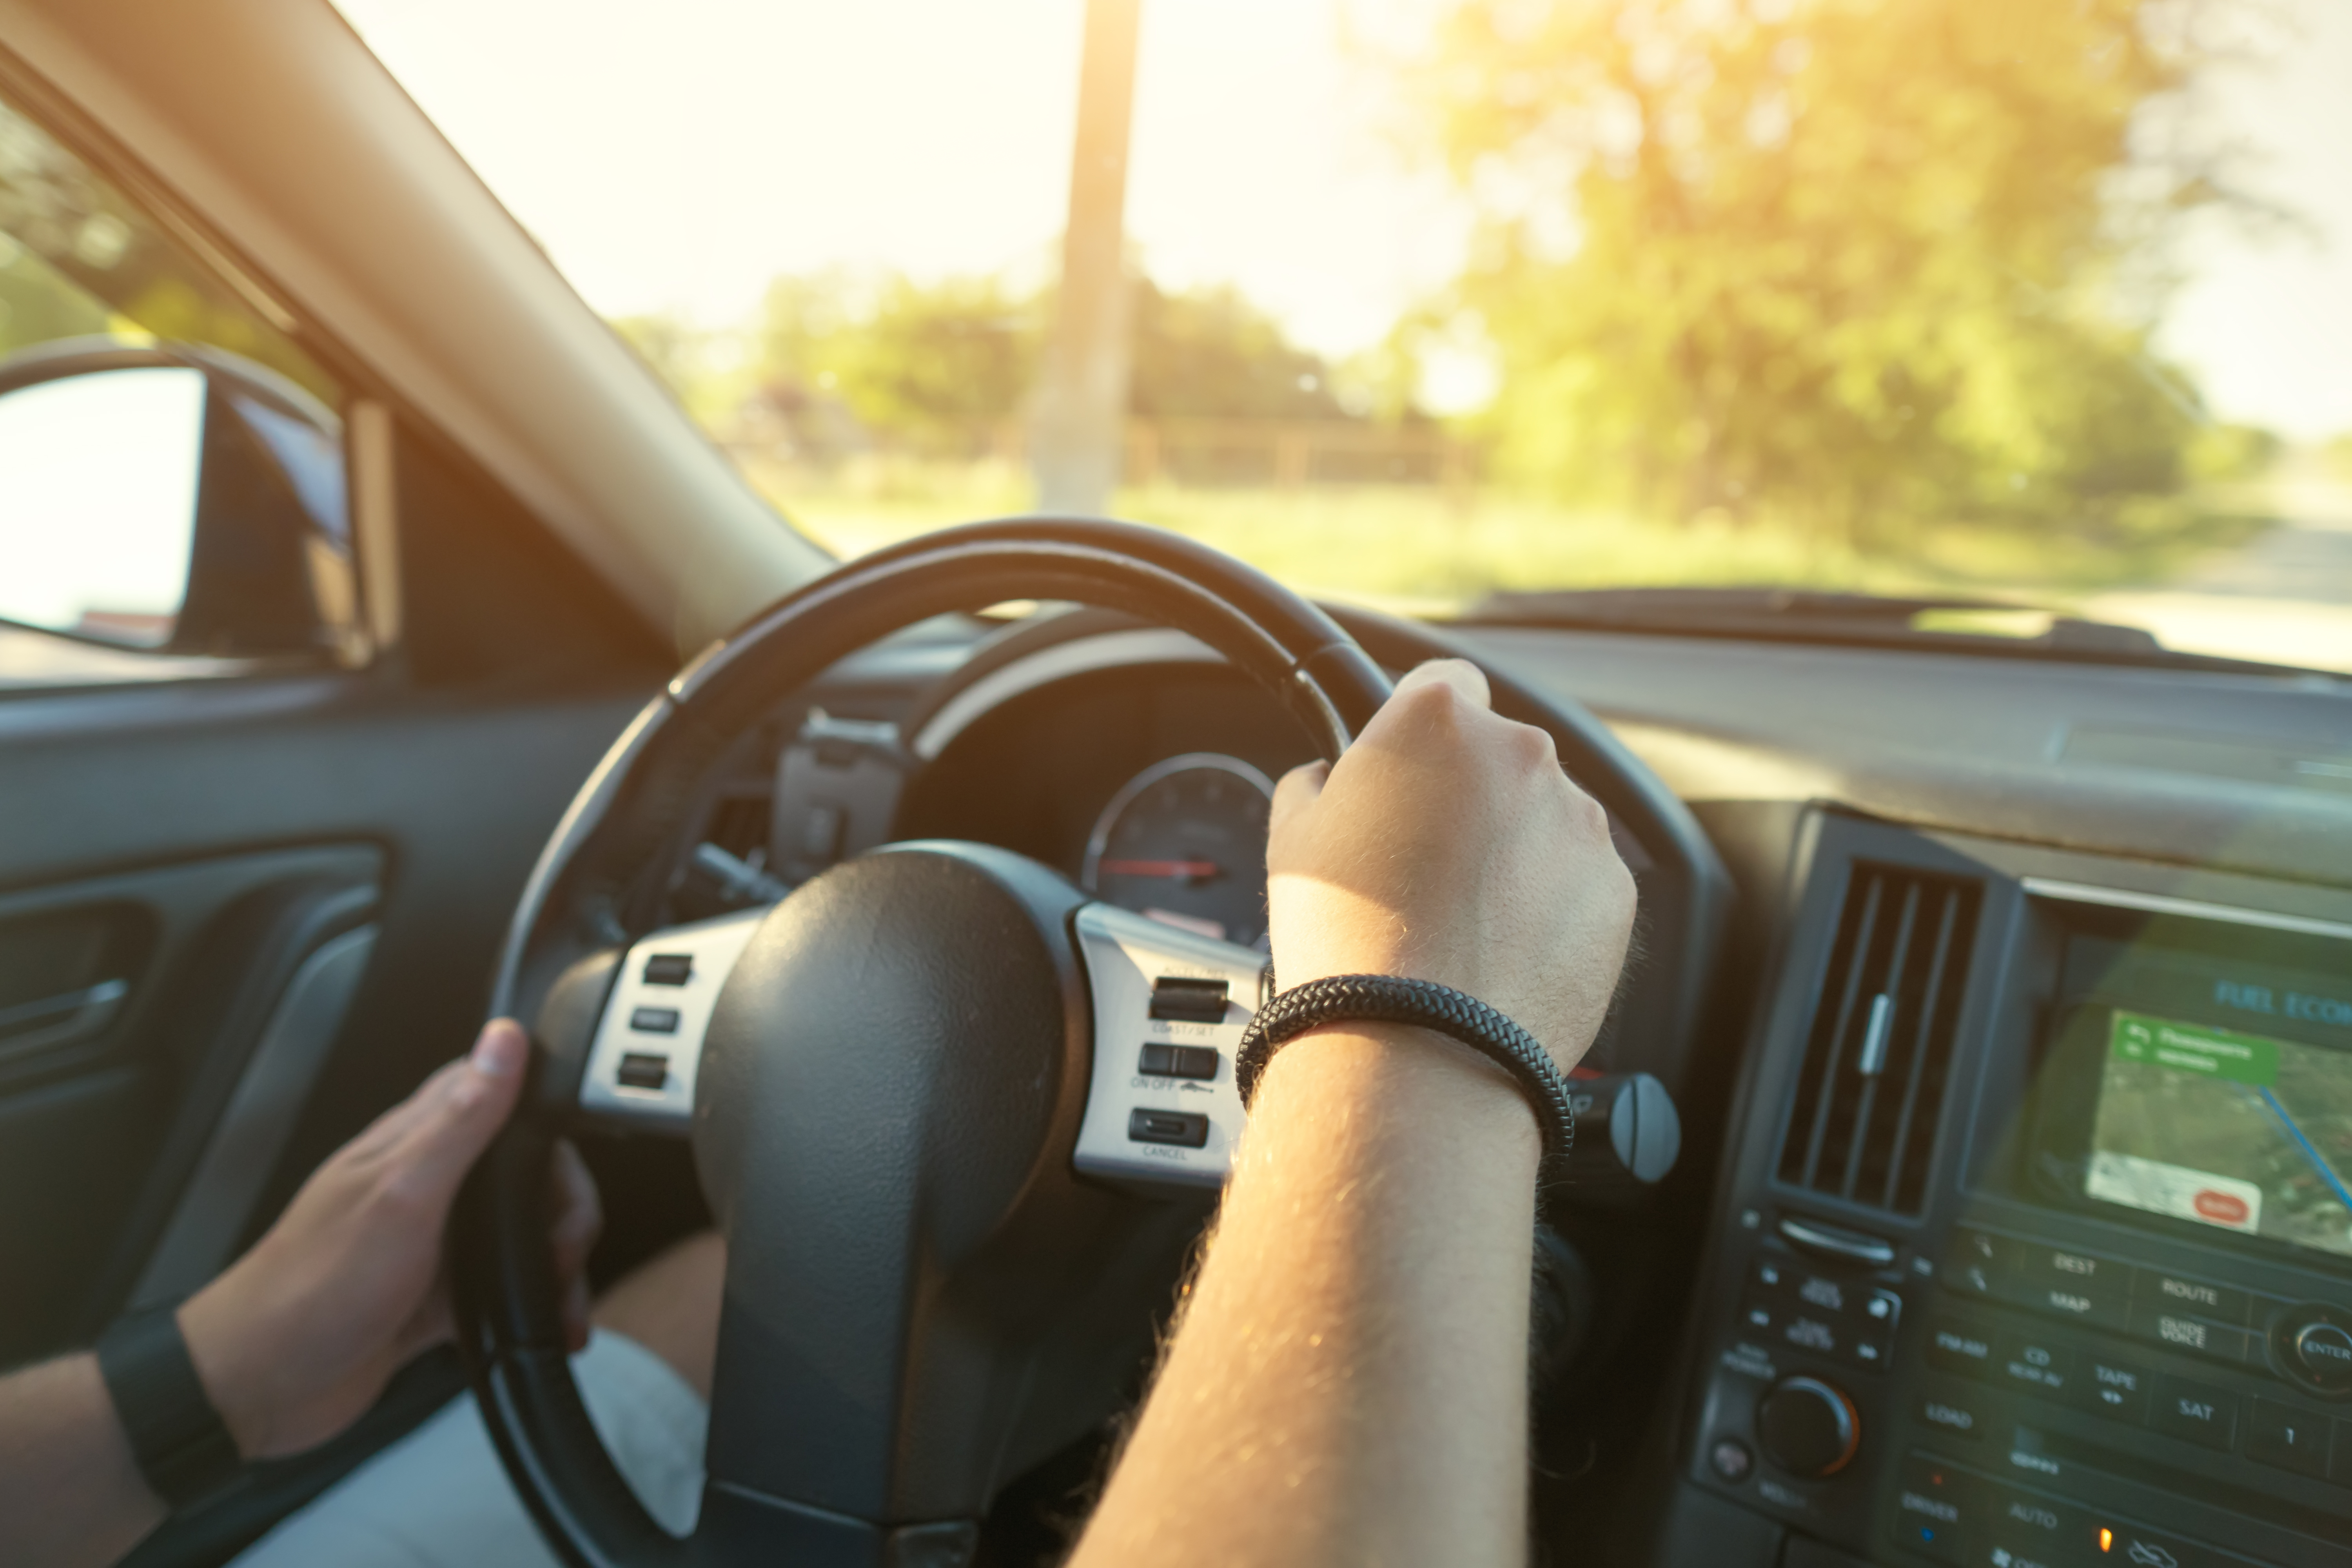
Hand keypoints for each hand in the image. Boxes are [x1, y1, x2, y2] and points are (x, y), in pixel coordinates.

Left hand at [176, 1019, 599, 1459]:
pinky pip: (501, 1287)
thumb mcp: (401, 1194)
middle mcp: (425, 1187)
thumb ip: (461, 1120)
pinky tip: (540, 1325)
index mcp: (411, 1145)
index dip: (541, 1114)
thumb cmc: (312, 1288)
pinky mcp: (434, 1296)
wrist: (260, 1386)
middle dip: (561, 1206)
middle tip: (564, 1247)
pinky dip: (529, 1306)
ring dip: (552, 1262)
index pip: (493, 1093)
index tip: (565, 1159)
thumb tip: (503, 1040)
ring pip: (519, 1231)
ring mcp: (430, 1243)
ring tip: (562, 1298)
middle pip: (522, 1169)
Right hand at [1266, 659, 1636, 1073]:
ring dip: (1512, 850)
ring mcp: (1577, 821)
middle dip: (1469, 797)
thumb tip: (1331, 781)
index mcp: (1438, 720)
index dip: (1421, 729)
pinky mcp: (1615, 889)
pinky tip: (1499, 950)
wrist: (1415, 1046)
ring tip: (1461, 920)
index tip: (1410, 770)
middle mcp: (1521, 754)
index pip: (1445, 682)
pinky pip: (1578, 880)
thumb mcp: (1293, 837)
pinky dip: (1549, 905)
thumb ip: (1319, 784)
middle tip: (1423, 864)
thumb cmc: (1346, 938)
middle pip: (1499, 754)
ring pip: (1544, 818)